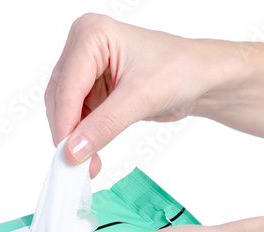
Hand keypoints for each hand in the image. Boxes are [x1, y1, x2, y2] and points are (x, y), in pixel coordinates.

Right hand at [44, 13, 245, 172]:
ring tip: (88, 164)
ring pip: (67, 110)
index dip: (65, 122)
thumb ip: (104, 125)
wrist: (201, 78)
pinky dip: (84, 137)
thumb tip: (74, 150)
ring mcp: (88, 69)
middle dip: (69, 133)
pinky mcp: (95, 88)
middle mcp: (84, 48)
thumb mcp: (141, 98)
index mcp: (92, 34)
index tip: (67, 154)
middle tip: (76, 165)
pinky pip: (79, 116)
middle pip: (61, 97)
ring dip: (75, 139)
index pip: (68, 84)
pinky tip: (91, 154)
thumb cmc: (181, 69)